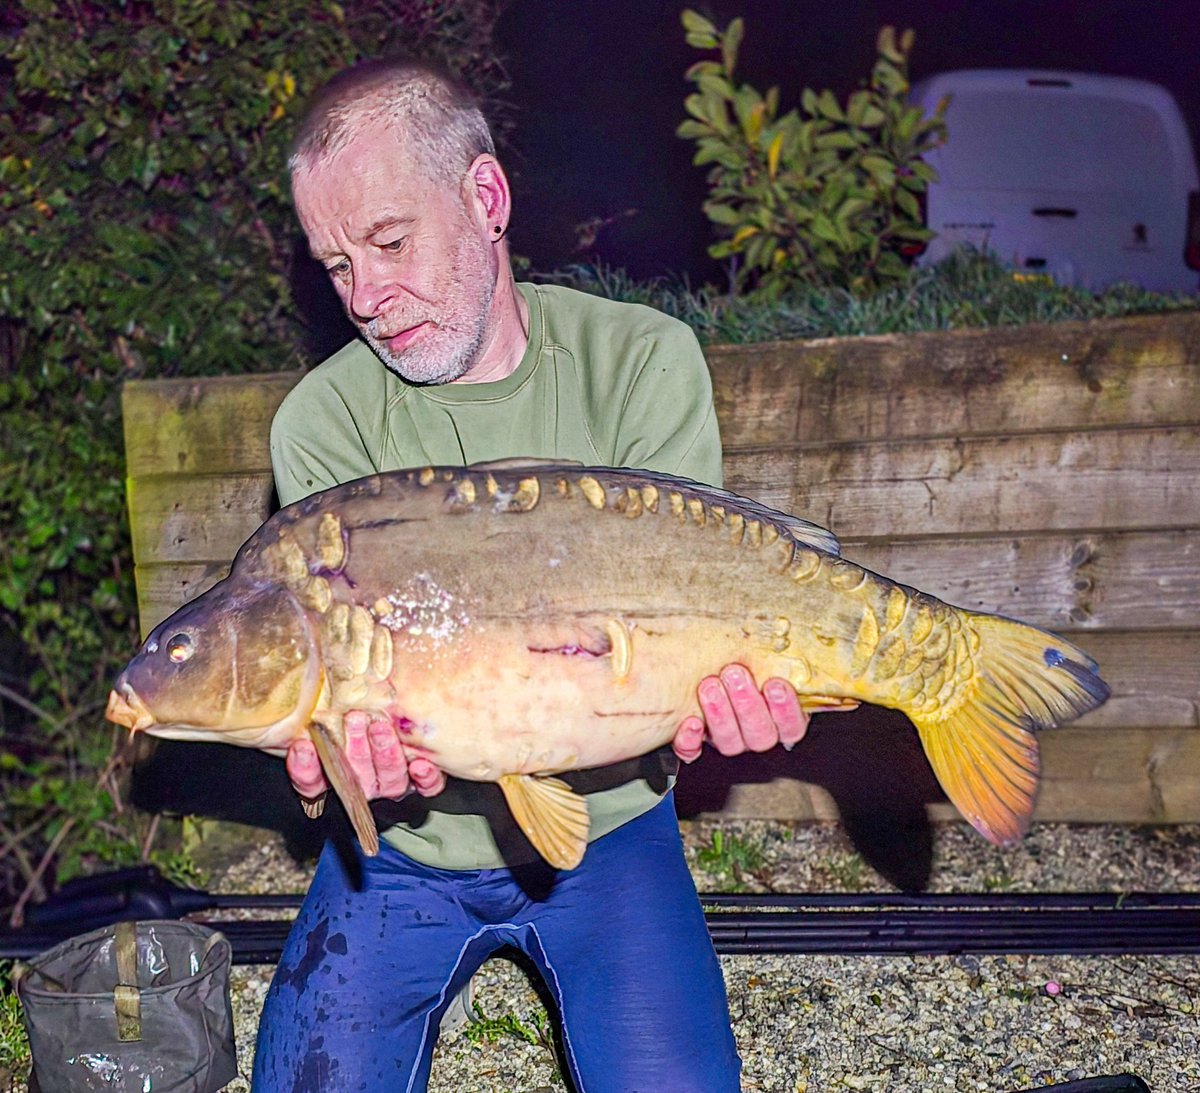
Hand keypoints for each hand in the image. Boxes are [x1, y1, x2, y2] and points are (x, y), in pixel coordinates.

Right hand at [287, 710, 445, 804]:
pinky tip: (421, 765)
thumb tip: (297, 697)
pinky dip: (424, 778)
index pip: (312, 782)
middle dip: (354, 749)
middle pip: (356, 778)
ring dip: (385, 755)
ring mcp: (392, 781)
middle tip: (354, 719)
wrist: (405, 701)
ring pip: (389, 781)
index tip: (302, 747)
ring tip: (382, 728)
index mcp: (335, 770)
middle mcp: (363, 780)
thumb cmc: (360, 703)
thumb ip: (317, 711)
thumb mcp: (332, 705)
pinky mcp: (422, 780)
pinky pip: (425, 787)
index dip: (305, 769)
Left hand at [673, 664, 809, 762]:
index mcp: (779, 715)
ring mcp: (727, 739)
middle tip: (735, 674)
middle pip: (760, 734)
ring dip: (720, 715)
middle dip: (748, 704)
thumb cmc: (734, 655)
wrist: (696, 662)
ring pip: (730, 743)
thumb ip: (772, 651)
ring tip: (710, 685)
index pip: (792, 725)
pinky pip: (693, 752)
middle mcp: (755, 731)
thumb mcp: (757, 651)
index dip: (786, 709)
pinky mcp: (695, 743)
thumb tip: (793, 631)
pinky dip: (690, 741)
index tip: (774, 683)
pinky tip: (690, 723)